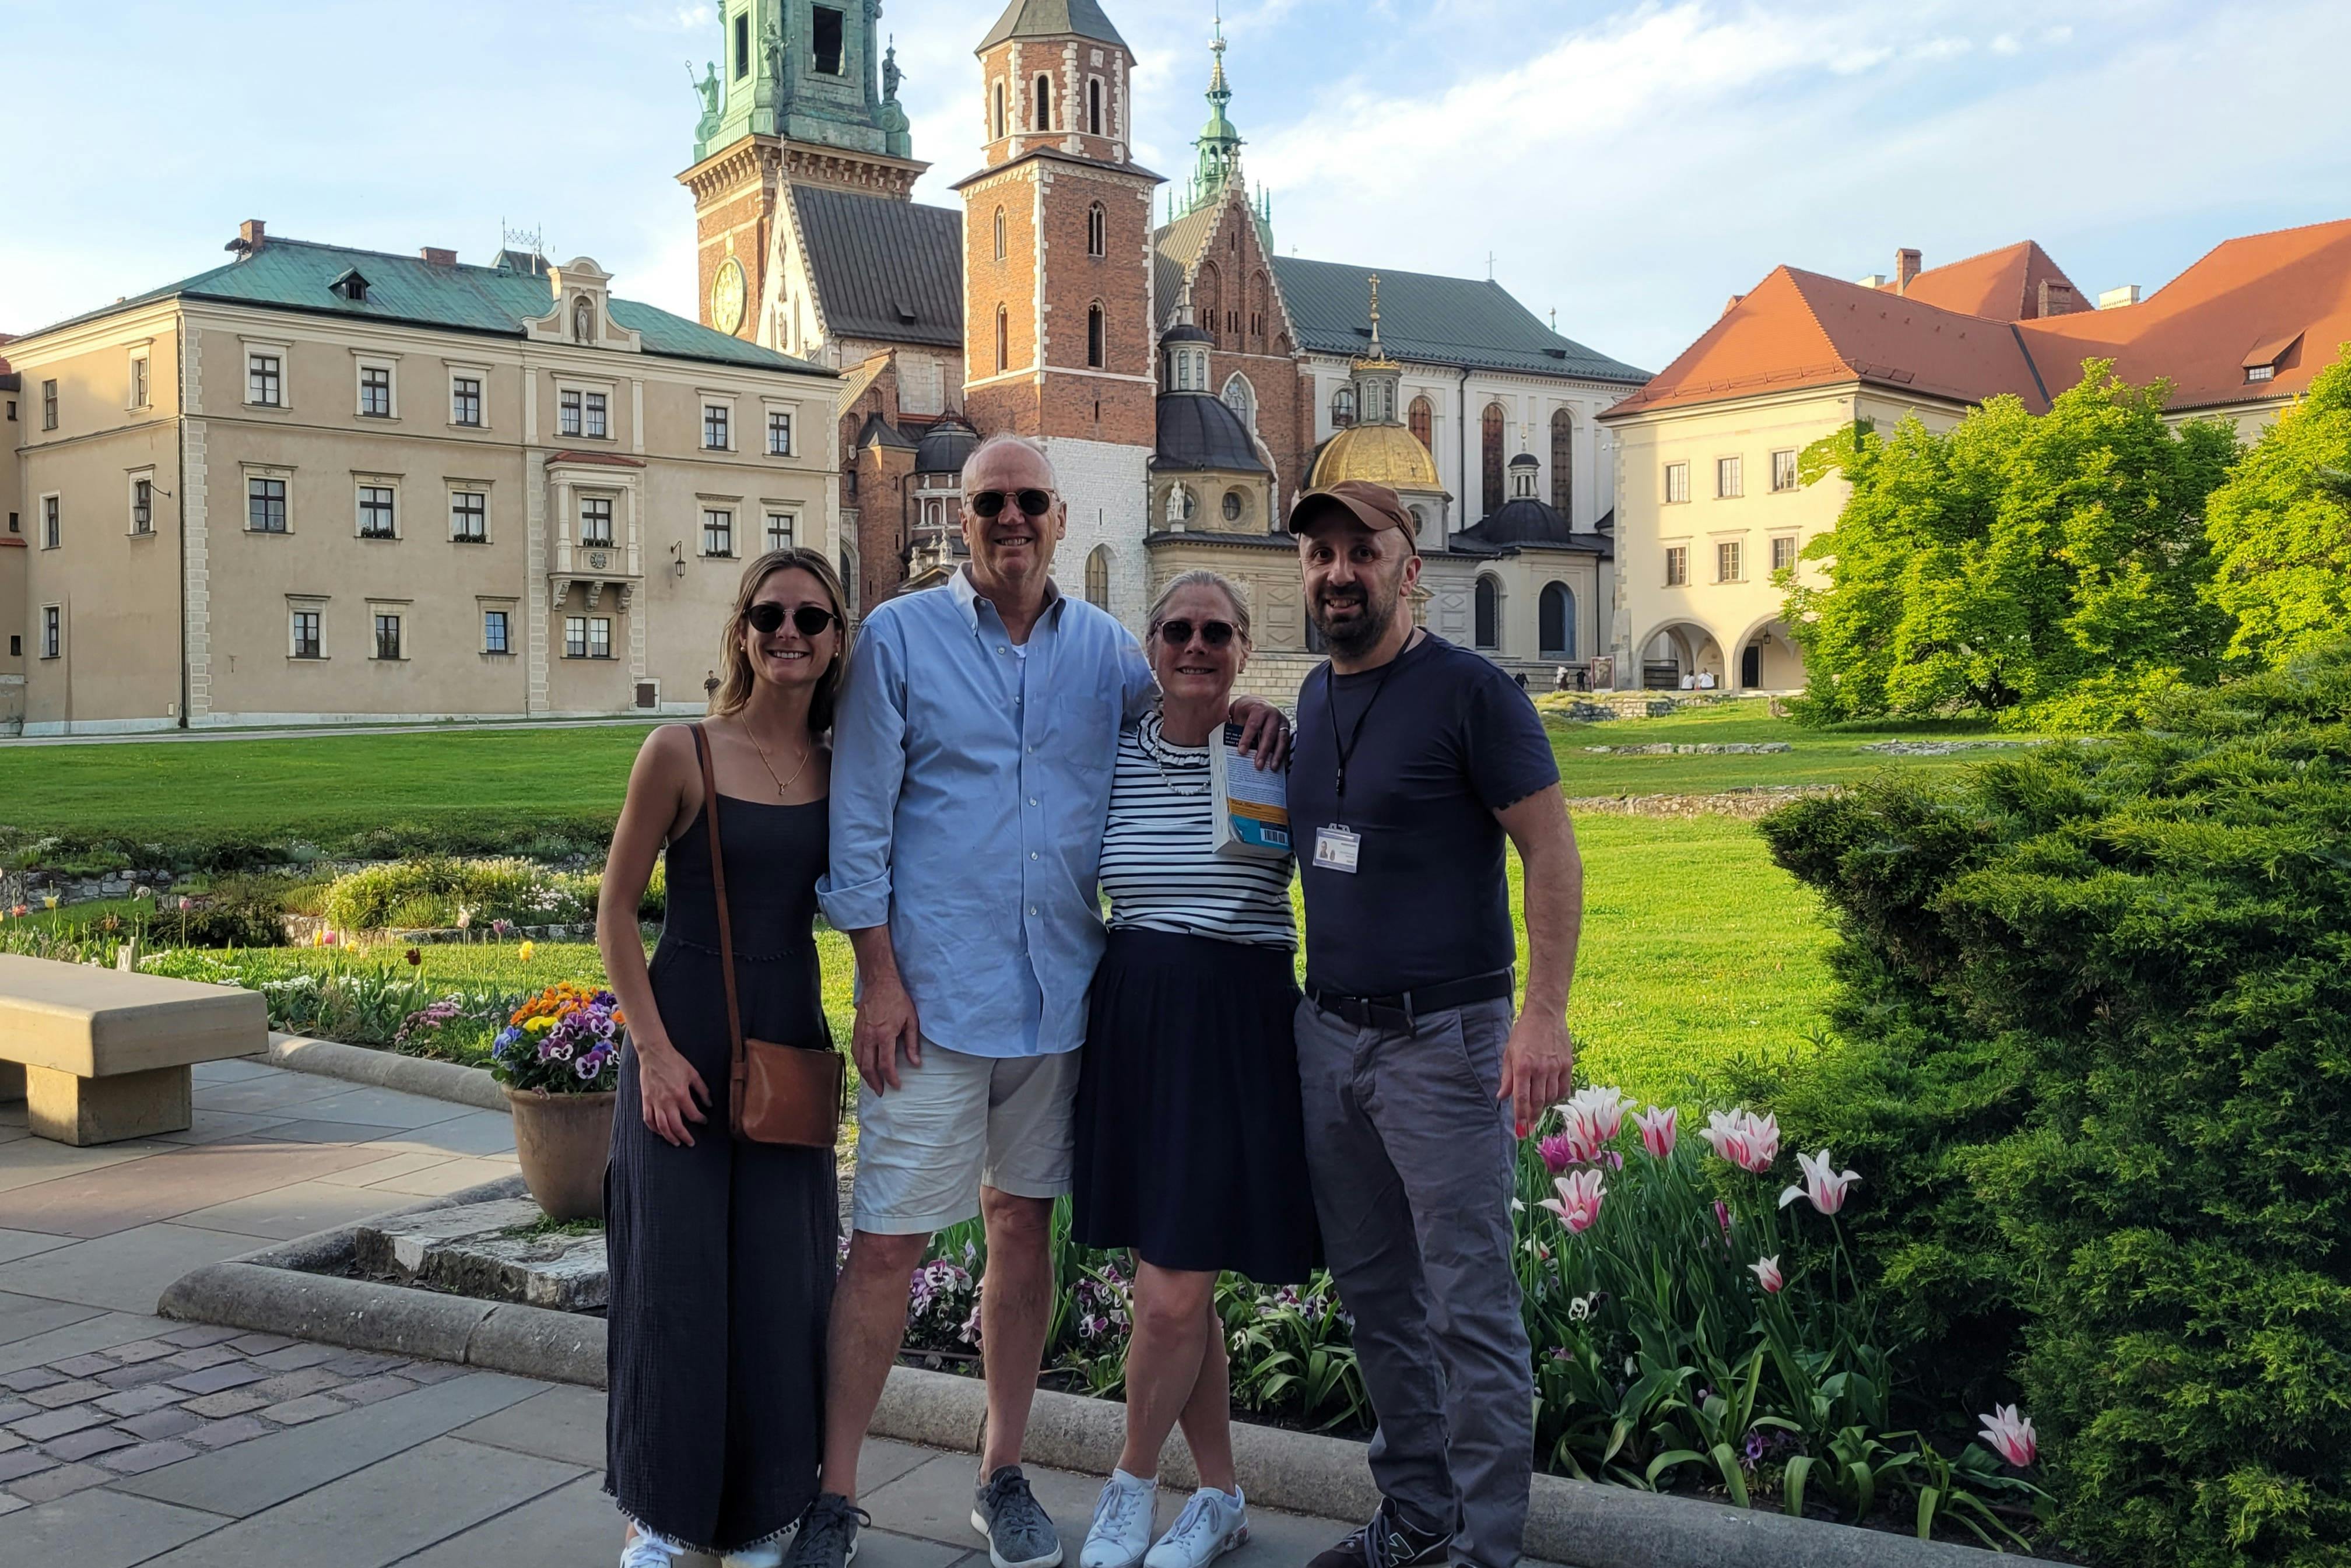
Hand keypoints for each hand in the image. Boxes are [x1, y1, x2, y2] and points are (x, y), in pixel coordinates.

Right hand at [636, 1039, 709, 1147]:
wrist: (654, 1054)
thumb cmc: (674, 1062)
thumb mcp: (693, 1074)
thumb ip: (702, 1090)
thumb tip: (709, 1104)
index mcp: (680, 1094)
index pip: (692, 1114)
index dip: (700, 1120)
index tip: (704, 1121)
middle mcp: (667, 1101)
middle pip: (676, 1126)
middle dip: (684, 1137)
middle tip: (690, 1143)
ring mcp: (655, 1102)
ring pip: (662, 1127)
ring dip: (669, 1137)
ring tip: (676, 1143)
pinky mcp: (646, 1100)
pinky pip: (648, 1119)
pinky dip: (654, 1129)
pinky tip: (660, 1132)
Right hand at [852, 968, 922, 1093]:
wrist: (879, 983)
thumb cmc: (898, 1000)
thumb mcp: (911, 1020)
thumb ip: (912, 1043)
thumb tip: (915, 1063)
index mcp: (884, 1035)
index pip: (885, 1064)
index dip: (891, 1078)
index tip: (896, 1086)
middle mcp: (869, 1036)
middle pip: (868, 1067)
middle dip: (875, 1082)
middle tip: (881, 1092)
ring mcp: (859, 1033)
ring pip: (859, 1061)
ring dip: (865, 1075)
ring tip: (873, 1084)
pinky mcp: (855, 1030)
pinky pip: (854, 1051)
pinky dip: (859, 1063)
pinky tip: (864, 1067)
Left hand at [1228, 695, 1290, 769]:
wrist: (1258, 702)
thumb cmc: (1246, 710)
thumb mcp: (1239, 715)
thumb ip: (1238, 730)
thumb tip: (1233, 748)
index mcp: (1259, 708)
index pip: (1253, 725)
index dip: (1247, 739)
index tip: (1241, 751)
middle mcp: (1273, 714)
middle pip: (1269, 734)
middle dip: (1264, 751)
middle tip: (1258, 765)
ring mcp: (1282, 721)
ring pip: (1282, 739)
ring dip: (1277, 755)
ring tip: (1272, 767)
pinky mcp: (1287, 728)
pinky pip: (1287, 743)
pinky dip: (1284, 754)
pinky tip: (1281, 764)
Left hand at [1497, 1010, 1574, 1138]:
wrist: (1546, 1015)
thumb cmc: (1524, 1033)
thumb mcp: (1509, 1053)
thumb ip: (1506, 1077)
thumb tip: (1501, 1097)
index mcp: (1522, 1066)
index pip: (1521, 1098)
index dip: (1520, 1115)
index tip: (1520, 1128)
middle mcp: (1539, 1069)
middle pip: (1537, 1102)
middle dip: (1532, 1117)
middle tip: (1529, 1126)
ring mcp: (1555, 1067)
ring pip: (1551, 1097)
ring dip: (1544, 1106)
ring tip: (1538, 1106)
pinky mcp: (1567, 1065)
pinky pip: (1564, 1089)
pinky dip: (1557, 1096)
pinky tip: (1551, 1095)